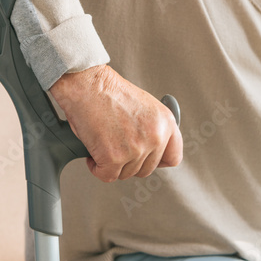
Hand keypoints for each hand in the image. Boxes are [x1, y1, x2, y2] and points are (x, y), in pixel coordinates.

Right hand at [49, 65, 182, 182]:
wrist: (86, 84)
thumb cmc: (108, 91)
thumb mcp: (144, 105)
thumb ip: (152, 128)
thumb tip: (149, 149)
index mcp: (166, 122)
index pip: (173, 157)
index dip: (157, 161)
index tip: (146, 159)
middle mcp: (155, 136)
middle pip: (146, 169)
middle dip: (129, 162)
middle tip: (115, 147)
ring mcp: (136, 149)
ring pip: (125, 174)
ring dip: (111, 163)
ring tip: (102, 142)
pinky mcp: (114, 158)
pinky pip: (106, 175)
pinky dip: (96, 167)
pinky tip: (93, 151)